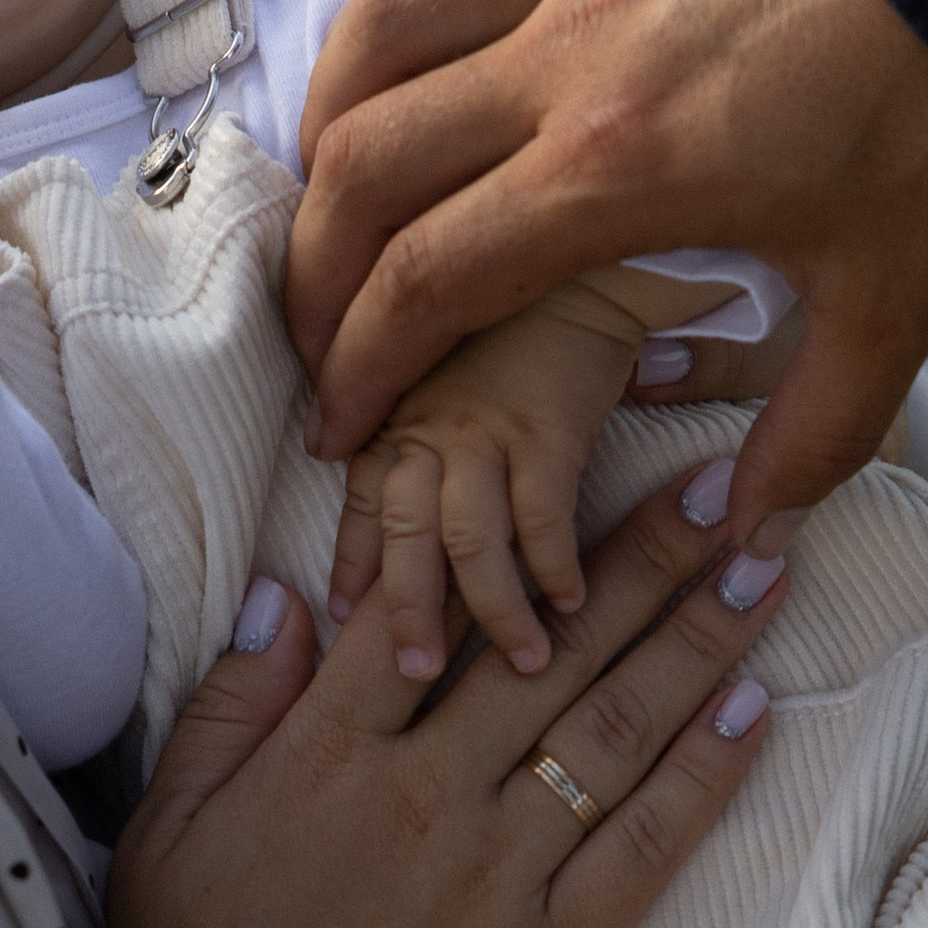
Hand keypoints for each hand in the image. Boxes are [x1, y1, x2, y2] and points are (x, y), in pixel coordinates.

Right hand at [107, 470, 788, 927]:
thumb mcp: (166, 833)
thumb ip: (229, 708)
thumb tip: (286, 593)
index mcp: (325, 751)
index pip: (431, 606)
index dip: (508, 526)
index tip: (578, 463)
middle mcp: (424, 792)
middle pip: (552, 646)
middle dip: (646, 559)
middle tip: (726, 486)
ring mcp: (495, 873)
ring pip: (613, 728)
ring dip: (698, 640)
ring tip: (764, 564)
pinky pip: (640, 846)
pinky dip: (702, 773)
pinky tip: (754, 707)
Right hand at [286, 0, 927, 553]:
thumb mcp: (900, 299)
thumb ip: (817, 427)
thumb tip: (747, 532)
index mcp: (620, 171)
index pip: (430, 277)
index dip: (360, 362)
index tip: (338, 421)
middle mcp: (566, 61)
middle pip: (369, 161)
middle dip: (314, 266)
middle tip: (316, 329)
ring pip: (385, 25)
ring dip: (331, 111)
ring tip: (330, 179)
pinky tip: (390, 33)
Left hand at [327, 289, 636, 679]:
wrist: (583, 253)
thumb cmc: (521, 308)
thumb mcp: (450, 358)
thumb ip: (421, 412)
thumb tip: (391, 465)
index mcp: (400, 410)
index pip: (365, 501)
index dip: (353, 564)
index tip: (344, 620)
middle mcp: (429, 424)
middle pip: (402, 534)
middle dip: (404, 611)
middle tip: (417, 673)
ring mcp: (486, 427)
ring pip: (467, 540)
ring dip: (491, 609)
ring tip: (522, 664)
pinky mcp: (548, 427)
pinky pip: (543, 517)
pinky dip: (555, 567)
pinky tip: (574, 604)